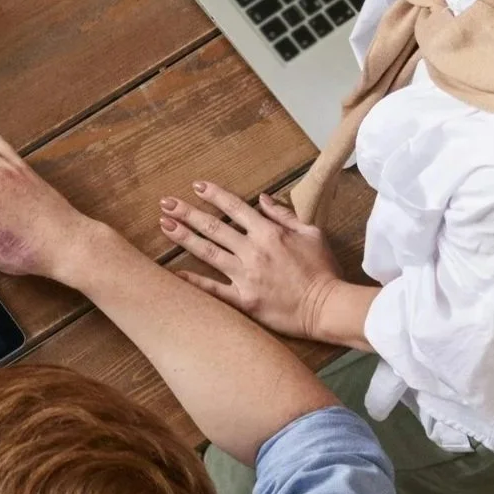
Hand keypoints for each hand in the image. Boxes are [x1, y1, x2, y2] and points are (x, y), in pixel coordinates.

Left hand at [158, 183, 356, 341]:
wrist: (328, 307)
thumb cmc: (323, 270)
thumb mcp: (311, 233)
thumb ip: (284, 214)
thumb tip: (263, 198)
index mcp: (269, 233)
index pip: (235, 208)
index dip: (214, 195)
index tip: (196, 186)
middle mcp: (253, 251)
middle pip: (214, 228)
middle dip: (188, 213)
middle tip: (166, 203)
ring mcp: (247, 276)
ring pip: (208, 253)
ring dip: (185, 238)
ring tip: (164, 225)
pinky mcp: (245, 301)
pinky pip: (214, 290)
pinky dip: (194, 282)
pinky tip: (175, 273)